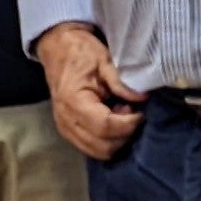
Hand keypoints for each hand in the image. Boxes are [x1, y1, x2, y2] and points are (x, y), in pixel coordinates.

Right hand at [39, 22, 142, 160]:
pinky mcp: (67, 131)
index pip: (105, 126)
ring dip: (115, 139)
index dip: (128, 125)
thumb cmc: (81, 52)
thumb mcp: (104, 61)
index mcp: (73, 100)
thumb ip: (121, 83)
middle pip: (103, 145)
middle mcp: (66, 119)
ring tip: (120, 116)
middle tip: (131, 112)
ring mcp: (64, 128)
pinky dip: (106, 141)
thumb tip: (142, 99)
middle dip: (124, 134)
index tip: (140, 113)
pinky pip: (91, 148)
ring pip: (98, 151)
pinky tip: (111, 120)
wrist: (57, 48)